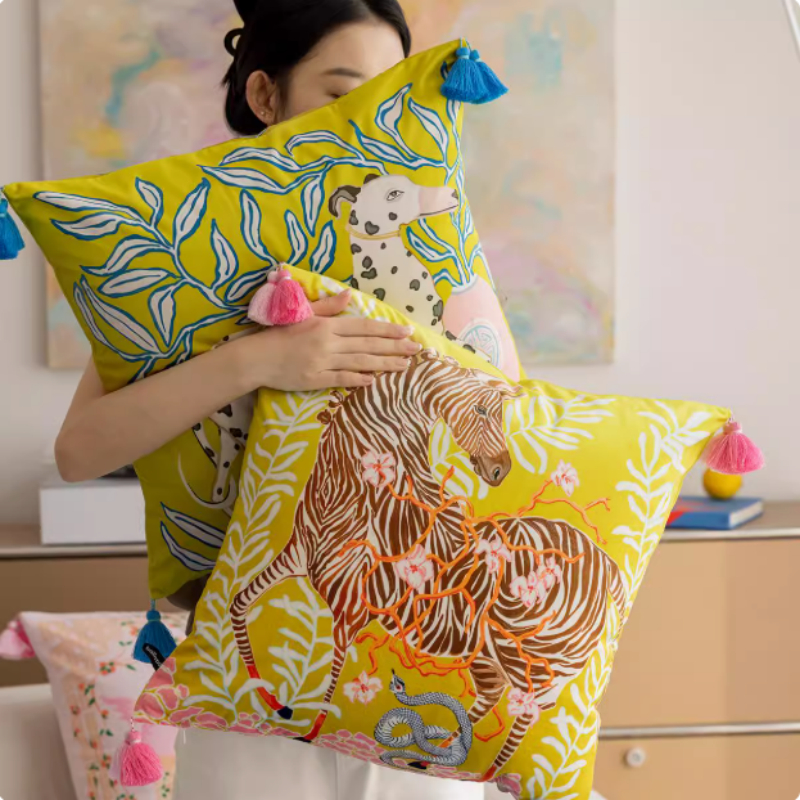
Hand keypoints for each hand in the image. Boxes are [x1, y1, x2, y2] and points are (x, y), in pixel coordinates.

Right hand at [234, 290, 420, 390]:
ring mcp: (322, 363)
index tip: (407, 331)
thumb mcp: (302, 313)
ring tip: (403, 365)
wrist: (255, 357)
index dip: (387, 330)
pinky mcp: (315, 380)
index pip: (363, 327)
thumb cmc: (278, 333)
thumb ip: (327, 305)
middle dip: (394, 347)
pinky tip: (374, 381)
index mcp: (326, 325)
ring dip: (384, 364)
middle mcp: (327, 343)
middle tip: (416, 349)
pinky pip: (341, 380)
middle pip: (367, 345)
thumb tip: (349, 294)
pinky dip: (358, 380)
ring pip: (360, 363)